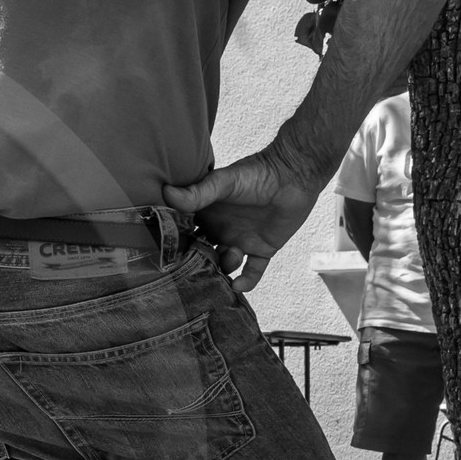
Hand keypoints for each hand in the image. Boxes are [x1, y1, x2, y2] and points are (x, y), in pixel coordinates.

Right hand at [163, 145, 322, 293]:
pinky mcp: (262, 250)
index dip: (177, 246)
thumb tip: (166, 193)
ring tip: (228, 260)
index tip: (168, 256)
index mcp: (207, 215)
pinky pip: (252, 271)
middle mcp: (220, 231)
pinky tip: (237, 285)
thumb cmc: (257, 173)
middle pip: (203, 254)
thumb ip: (197, 193)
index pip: (186, 235)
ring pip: (225, 265)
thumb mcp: (222, 182)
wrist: (294, 174)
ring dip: (222, 268)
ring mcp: (241, 241)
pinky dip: (246, 281)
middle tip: (192, 271)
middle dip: (197, 264)